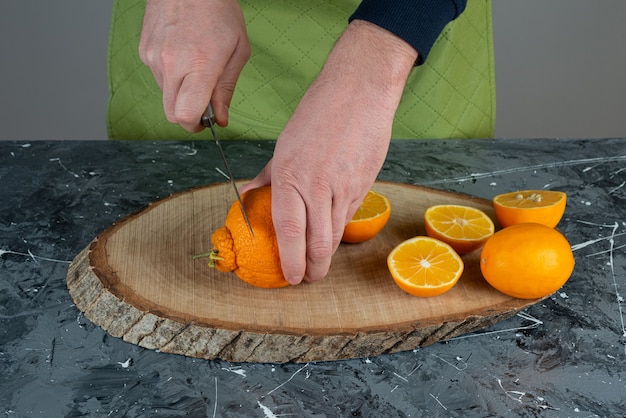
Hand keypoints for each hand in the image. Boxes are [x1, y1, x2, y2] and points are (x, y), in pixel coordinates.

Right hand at [138, 0, 249, 130]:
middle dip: (187, 116)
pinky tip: (182, 54)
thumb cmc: (218, 10)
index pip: (186, 115)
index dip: (196, 125)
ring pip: (165, 95)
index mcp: (199, 66)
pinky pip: (158, 76)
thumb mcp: (238, 50)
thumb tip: (220, 118)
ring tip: (195, 67)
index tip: (205, 122)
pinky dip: (171, 75)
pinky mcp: (144, 51)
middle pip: (171, 114)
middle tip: (203, 104)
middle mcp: (172, 64)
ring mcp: (154, 57)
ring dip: (180, 92)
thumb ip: (227, 88)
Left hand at [241, 20, 417, 283]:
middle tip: (308, 280)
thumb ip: (268, 176)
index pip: (288, 230)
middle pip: (318, 243)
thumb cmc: (317, 114)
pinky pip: (349, 217)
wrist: (359, 93)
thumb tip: (248, 196)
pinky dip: (339, 232)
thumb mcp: (284, 145)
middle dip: (313, 269)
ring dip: (327, 256)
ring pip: (336, 235)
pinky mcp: (364, 185)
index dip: (290, 259)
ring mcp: (344, 188)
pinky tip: (332, 236)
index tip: (290, 277)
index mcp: (291, 176)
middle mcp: (317, 187)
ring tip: (319, 266)